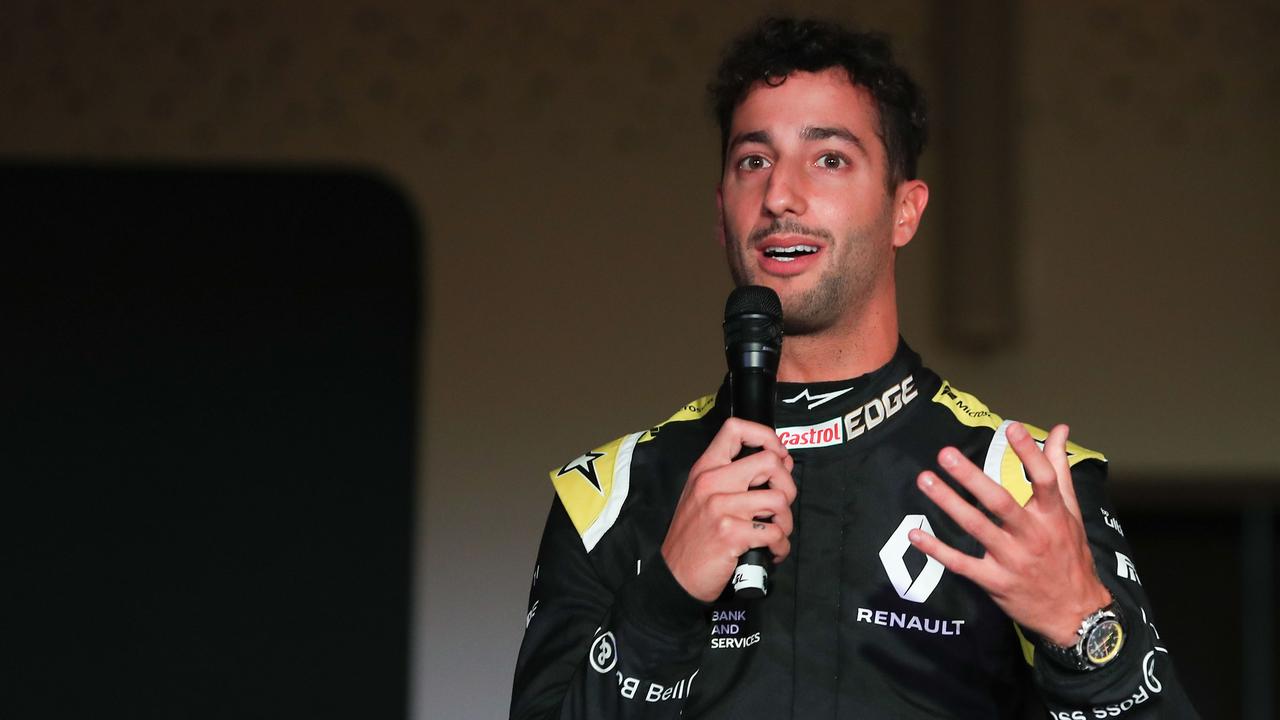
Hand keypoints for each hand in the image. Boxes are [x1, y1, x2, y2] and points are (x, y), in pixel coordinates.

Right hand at [661, 418, 796, 601]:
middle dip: (788, 486)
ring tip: (775, 533)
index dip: (766, 437)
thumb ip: (735, 476)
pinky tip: (771, 552)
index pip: (735, 429)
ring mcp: (721, 508)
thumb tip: (779, 462)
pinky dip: (780, 546)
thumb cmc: (692, 536)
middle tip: (780, 506)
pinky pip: (775, 533)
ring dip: (786, 522)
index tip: (777, 455)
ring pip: (779, 500)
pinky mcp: (731, 534)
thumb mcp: (702, 496)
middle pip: (770, 462)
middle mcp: (712, 483)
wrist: (674, 575)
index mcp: (705, 469)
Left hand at [908, 422, 1110, 645]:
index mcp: (1053, 516)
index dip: (1029, 453)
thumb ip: (1060, 469)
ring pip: (976, 528)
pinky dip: (937, 549)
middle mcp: (1033, 536)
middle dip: (971, 478)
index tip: (1011, 427)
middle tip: (946, 454)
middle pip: (1000, 502)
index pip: (1044, 479)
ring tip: (925, 480)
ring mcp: (1012, 560)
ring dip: (948, 503)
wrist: (1075, 613)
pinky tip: (915, 533)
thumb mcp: (1071, 513)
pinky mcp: (995, 581)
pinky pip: (961, 564)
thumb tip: (1059, 429)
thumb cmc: (1070, 555)